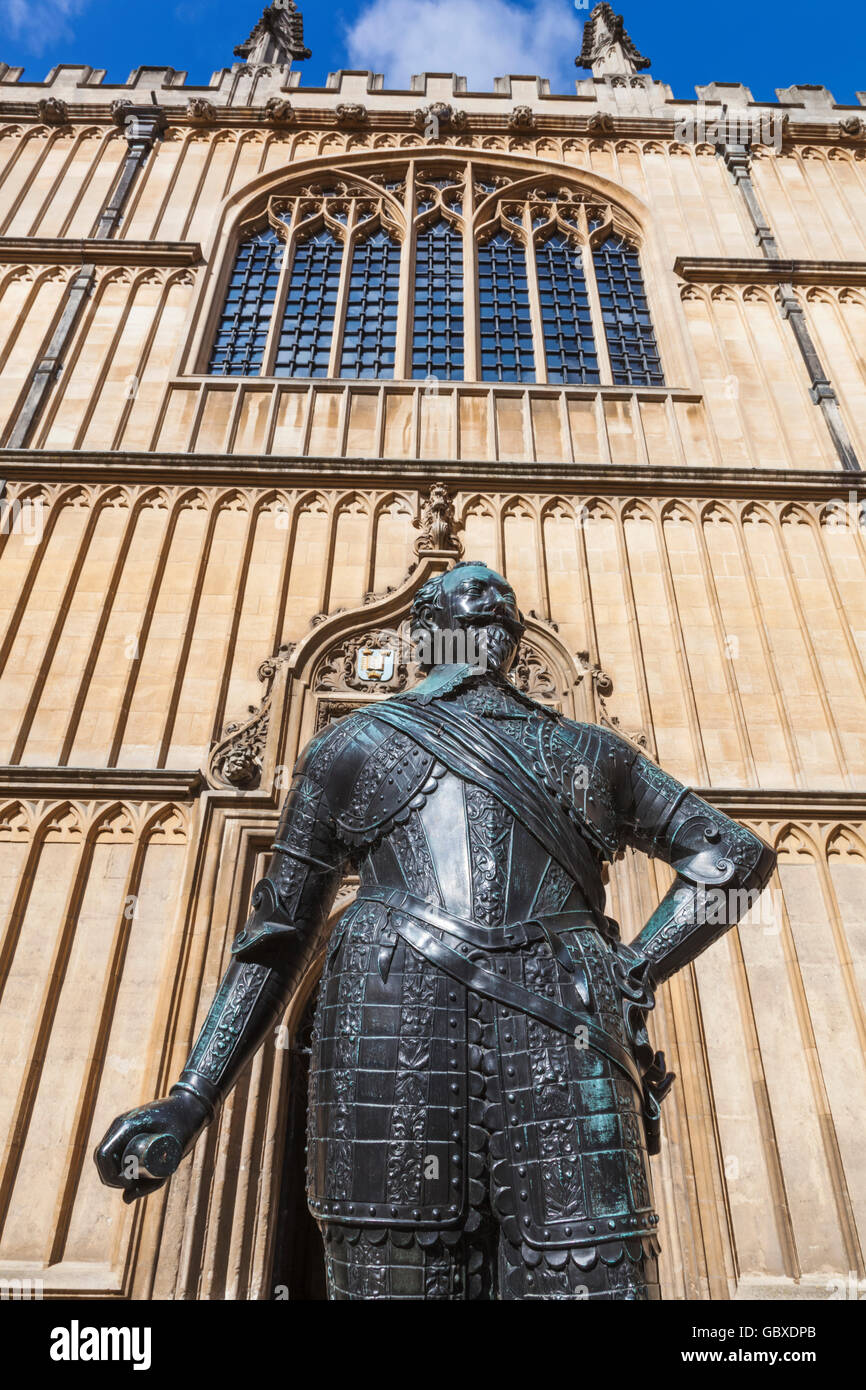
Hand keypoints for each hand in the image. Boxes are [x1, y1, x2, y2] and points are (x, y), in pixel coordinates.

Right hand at [94, 1088, 210, 1203]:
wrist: (191, 1106)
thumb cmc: (184, 1126)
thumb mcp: (174, 1155)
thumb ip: (152, 1181)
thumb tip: (125, 1200)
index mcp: (127, 1125)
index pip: (103, 1155)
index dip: (111, 1176)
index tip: (130, 1184)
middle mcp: (119, 1126)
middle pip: (101, 1159)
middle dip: (113, 1178)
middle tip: (136, 1185)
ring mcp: (122, 1129)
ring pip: (107, 1158)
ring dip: (117, 1173)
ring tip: (142, 1177)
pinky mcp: (127, 1133)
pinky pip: (116, 1154)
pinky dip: (123, 1167)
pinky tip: (140, 1171)